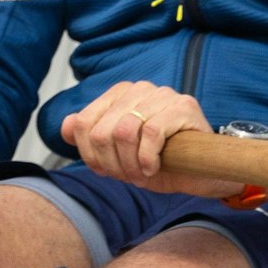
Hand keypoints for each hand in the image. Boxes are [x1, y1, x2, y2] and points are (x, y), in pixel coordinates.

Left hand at [59, 82, 241, 198]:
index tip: (106, 171)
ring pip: (124, 131)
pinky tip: (154, 168)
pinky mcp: (184, 106)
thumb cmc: (159, 161)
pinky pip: (151, 133)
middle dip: (111, 164)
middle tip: (128, 177)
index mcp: (119, 94)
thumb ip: (92, 138)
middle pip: (102, 132)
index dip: (90, 155)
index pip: (83, 123)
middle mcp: (139, 89)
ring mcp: (163, 95)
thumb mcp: (119, 154)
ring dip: (130, 164)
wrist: (201, 173)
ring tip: (141, 174)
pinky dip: (148, 159)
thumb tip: (67, 126)